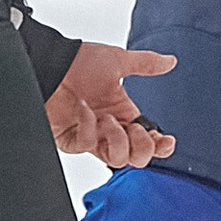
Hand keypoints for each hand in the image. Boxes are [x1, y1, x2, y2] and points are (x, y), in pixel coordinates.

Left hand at [46, 42, 175, 169]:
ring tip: (107, 119)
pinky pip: (86, 145)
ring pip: (116, 160)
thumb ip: (146, 64)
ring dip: (117, 139)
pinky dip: (88, 126)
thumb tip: (170, 61)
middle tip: (134, 129)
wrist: (50, 62)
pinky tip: (82, 109)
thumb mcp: (117, 60)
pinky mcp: (71, 140)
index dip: (161, 146)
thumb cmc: (79, 61)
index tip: (166, 139)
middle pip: (136, 158)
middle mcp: (110, 128)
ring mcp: (91, 135)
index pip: (149, 141)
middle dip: (142, 147)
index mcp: (124, 113)